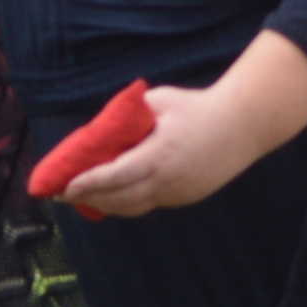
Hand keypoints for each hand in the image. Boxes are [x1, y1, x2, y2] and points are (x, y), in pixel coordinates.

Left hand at [60, 78, 275, 219]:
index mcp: (158, 154)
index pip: (114, 176)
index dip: (86, 184)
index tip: (64, 187)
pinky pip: (151, 203)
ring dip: (107, 205)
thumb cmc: (198, 106)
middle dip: (88, 199)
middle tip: (63, 195)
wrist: (244, 125)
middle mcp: (167, 179)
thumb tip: (105, 126)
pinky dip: (129, 202)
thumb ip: (131, 113)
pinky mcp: (187, 197)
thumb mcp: (160, 100)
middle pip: (119, 199)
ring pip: (134, 207)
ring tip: (84, 198)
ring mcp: (179, 192)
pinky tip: (115, 196)